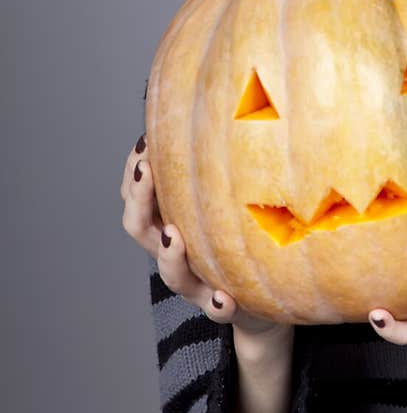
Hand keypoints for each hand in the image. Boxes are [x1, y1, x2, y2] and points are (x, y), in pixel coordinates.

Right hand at [121, 134, 291, 343]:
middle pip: (139, 228)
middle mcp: (174, 250)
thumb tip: (223, 102)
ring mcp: (196, 281)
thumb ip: (217, 162)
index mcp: (169, 220)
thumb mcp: (224, 194)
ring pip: (170, 273)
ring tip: (174, 236)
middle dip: (140, 200)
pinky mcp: (221, 305)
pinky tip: (225, 297)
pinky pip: (214, 310)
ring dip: (169, 255)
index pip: (137, 195)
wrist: (265, 299)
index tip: (145, 145)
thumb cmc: (240, 235)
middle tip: (147, 171)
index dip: (134, 173)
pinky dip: (216, 304)